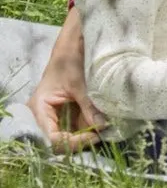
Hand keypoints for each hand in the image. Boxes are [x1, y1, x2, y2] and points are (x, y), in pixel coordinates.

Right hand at [27, 7, 106, 151]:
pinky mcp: (69, 113)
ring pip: (70, 135)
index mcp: (40, 108)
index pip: (52, 138)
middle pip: (60, 140)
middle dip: (80, 140)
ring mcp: (57, 116)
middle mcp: (45, 116)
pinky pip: (77, 126)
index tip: (94, 136)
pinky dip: (90, 127)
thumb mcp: (80, 84)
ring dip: (86, 135)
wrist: (73, 45)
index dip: (72, 141)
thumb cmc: (70, 61)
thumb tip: (102, 127)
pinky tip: (102, 124)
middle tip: (101, 135)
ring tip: (105, 130)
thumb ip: (90, 106)